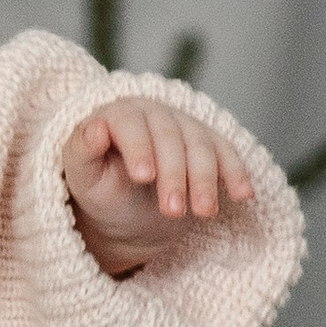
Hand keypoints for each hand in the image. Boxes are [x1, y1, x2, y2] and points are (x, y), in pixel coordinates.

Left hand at [62, 97, 253, 276]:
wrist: (123, 212)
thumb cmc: (99, 190)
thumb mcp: (82, 176)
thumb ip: (83, 150)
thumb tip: (96, 127)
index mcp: (118, 115)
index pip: (129, 123)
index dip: (138, 147)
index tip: (143, 177)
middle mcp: (154, 113)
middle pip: (169, 137)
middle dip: (174, 174)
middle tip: (171, 210)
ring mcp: (185, 127)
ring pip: (201, 146)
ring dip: (205, 180)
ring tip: (203, 213)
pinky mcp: (208, 146)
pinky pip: (226, 155)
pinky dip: (236, 173)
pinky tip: (243, 194)